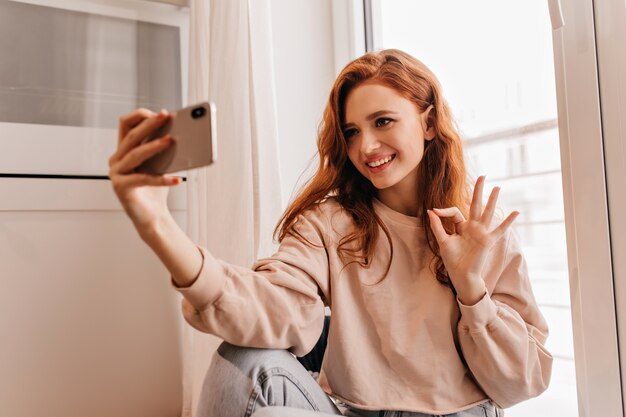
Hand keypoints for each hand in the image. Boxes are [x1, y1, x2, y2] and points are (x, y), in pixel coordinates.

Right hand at [108, 108, 180, 232]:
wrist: (151, 216)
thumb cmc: (156, 189)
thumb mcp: (160, 164)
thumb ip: (161, 149)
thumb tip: (178, 132)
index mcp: (123, 150)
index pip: (126, 124)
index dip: (140, 116)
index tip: (160, 113)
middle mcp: (116, 160)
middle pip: (131, 136)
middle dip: (149, 124)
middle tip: (165, 117)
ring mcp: (116, 174)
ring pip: (136, 154)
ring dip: (154, 146)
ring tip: (171, 141)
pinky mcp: (121, 188)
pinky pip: (144, 179)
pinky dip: (162, 179)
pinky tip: (178, 179)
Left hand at [427, 176, 518, 304]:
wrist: (461, 274)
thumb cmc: (452, 259)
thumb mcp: (442, 241)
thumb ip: (437, 226)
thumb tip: (431, 210)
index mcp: (461, 227)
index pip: (455, 212)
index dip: (444, 210)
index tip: (435, 211)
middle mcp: (473, 227)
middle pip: (476, 205)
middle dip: (479, 191)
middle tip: (483, 176)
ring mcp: (481, 233)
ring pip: (487, 213)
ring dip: (492, 200)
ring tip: (497, 187)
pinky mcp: (488, 240)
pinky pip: (499, 230)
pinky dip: (507, 222)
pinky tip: (516, 212)